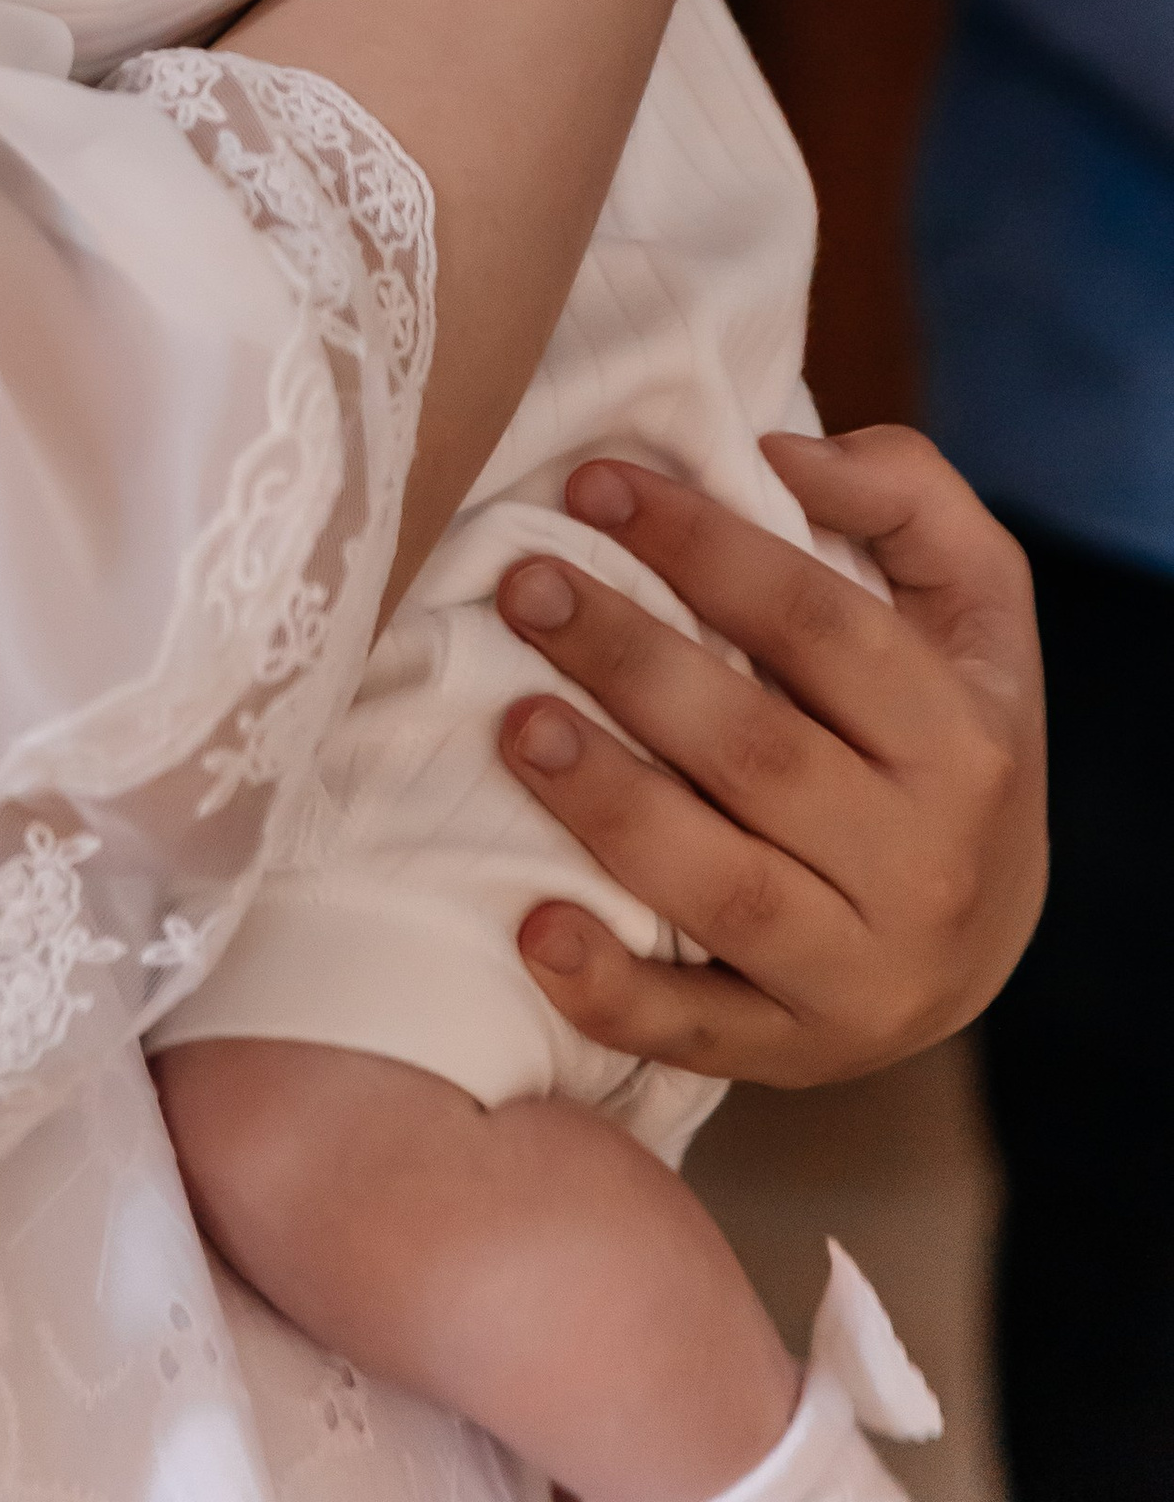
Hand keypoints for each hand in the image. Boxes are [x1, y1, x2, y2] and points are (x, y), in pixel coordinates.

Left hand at [496, 428, 1045, 1085]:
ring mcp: (861, 972)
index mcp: (962, 737)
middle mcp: (922, 862)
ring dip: (607, 804)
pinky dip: (612, 993)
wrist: (991, 927)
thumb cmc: (948, 722)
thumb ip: (903, 495)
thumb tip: (781, 450)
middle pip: (758, 754)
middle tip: (523, 584)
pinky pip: (698, 1034)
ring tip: (513, 723)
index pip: (824, 627)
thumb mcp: (971, 596)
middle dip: (628, 660)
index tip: (592, 484)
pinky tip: (532, 929)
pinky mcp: (797, 1054)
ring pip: (722, 889)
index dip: (705, 546)